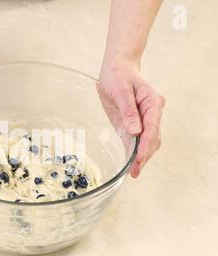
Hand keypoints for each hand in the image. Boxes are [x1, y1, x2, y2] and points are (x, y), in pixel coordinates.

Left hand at [96, 58, 164, 177]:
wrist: (117, 70)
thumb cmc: (119, 76)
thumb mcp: (121, 91)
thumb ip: (128, 111)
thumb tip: (135, 132)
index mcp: (153, 103)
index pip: (152, 128)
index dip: (145, 145)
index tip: (139, 158)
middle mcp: (152, 113)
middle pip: (152, 138)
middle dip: (144, 155)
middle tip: (135, 171)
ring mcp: (145, 120)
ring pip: (147, 142)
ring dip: (141, 157)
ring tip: (133, 172)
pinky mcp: (134, 124)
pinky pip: (136, 141)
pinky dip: (134, 152)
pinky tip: (131, 164)